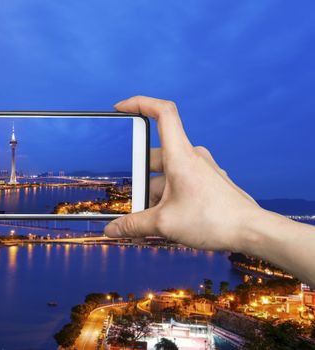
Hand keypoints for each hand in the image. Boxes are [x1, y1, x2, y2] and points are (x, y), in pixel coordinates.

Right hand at [105, 96, 261, 251]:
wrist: (251, 232)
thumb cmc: (214, 220)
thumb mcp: (164, 224)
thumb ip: (133, 225)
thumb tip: (113, 229)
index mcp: (180, 156)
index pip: (162, 113)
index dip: (140, 103)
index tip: (121, 107)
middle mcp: (192, 157)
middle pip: (154, 156)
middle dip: (139, 179)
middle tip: (133, 203)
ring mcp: (201, 169)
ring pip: (166, 174)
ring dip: (153, 194)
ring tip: (149, 220)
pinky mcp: (207, 183)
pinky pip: (179, 183)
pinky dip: (167, 198)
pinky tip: (165, 221)